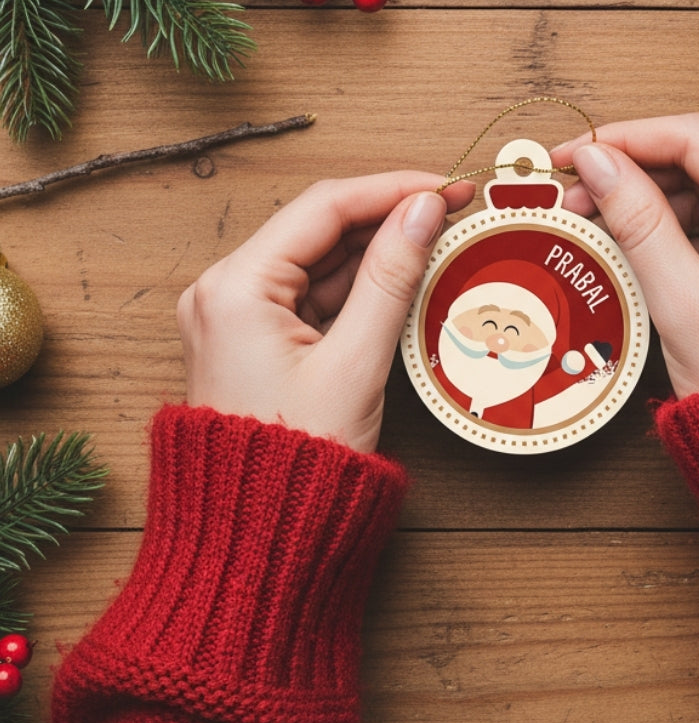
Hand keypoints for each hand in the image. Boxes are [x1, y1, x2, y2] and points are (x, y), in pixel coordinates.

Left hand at [177, 173, 473, 451]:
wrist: (258, 537)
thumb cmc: (296, 462)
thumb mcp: (355, 362)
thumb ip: (392, 278)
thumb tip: (422, 211)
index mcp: (235, 288)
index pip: (324, 207)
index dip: (391, 189)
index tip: (444, 186)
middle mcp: (225, 292)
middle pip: (319, 229)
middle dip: (387, 218)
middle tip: (449, 209)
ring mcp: (236, 316)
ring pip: (319, 262)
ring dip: (376, 253)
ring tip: (436, 244)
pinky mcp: (254, 339)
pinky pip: (312, 296)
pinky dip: (357, 288)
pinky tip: (402, 281)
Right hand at [550, 113, 698, 397]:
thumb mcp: (684, 303)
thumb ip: (637, 221)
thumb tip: (595, 161)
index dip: (625, 139)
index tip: (572, 153)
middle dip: (636, 175)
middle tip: (575, 194)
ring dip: (655, 204)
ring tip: (598, 222)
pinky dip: (683, 232)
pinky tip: (637, 243)